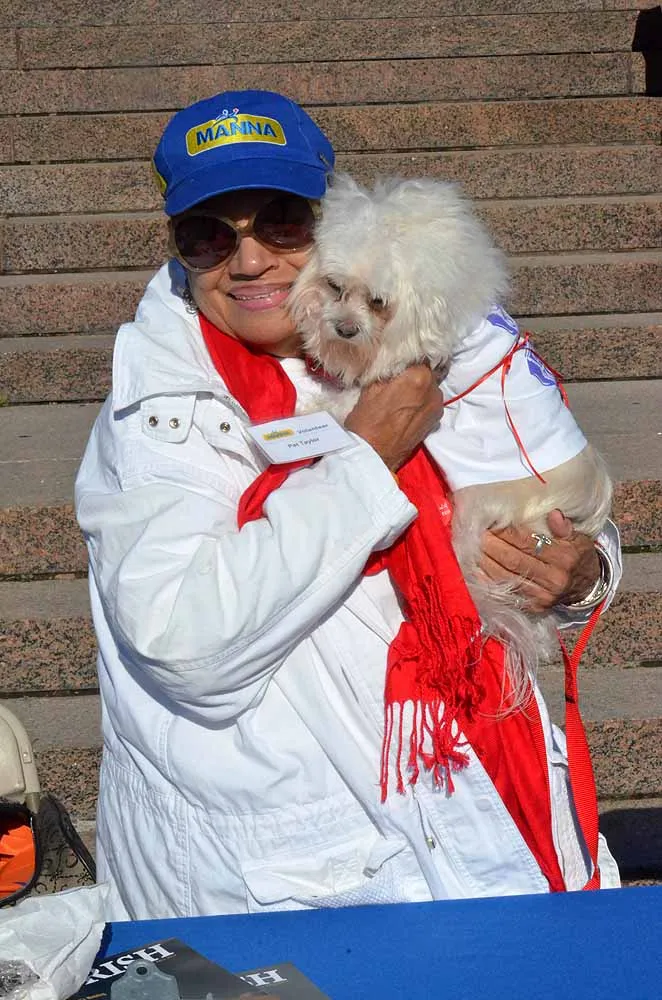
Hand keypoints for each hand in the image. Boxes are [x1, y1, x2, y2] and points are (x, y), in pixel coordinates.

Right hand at [345, 366, 443, 471]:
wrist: (373, 455)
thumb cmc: (367, 421)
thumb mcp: (371, 387)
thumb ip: (388, 371)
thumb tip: (395, 364)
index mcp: (419, 377)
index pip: (419, 357)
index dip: (408, 359)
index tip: (399, 363)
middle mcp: (434, 390)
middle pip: (427, 373)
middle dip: (414, 375)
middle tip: (398, 380)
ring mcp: (437, 407)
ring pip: (429, 389)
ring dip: (419, 390)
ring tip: (401, 397)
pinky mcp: (435, 422)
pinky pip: (429, 404)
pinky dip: (421, 403)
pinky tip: (406, 410)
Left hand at [479, 509, 600, 612]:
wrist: (587, 588)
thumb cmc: (578, 557)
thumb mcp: (579, 539)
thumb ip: (565, 528)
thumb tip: (553, 514)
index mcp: (565, 558)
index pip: (529, 543)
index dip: (508, 533)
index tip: (492, 523)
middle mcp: (553, 579)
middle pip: (515, 561)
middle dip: (492, 547)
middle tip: (477, 534)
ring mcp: (542, 596)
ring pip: (507, 578)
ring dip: (486, 563)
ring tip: (474, 549)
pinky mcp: (533, 607)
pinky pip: (506, 593)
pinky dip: (489, 581)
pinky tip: (477, 570)